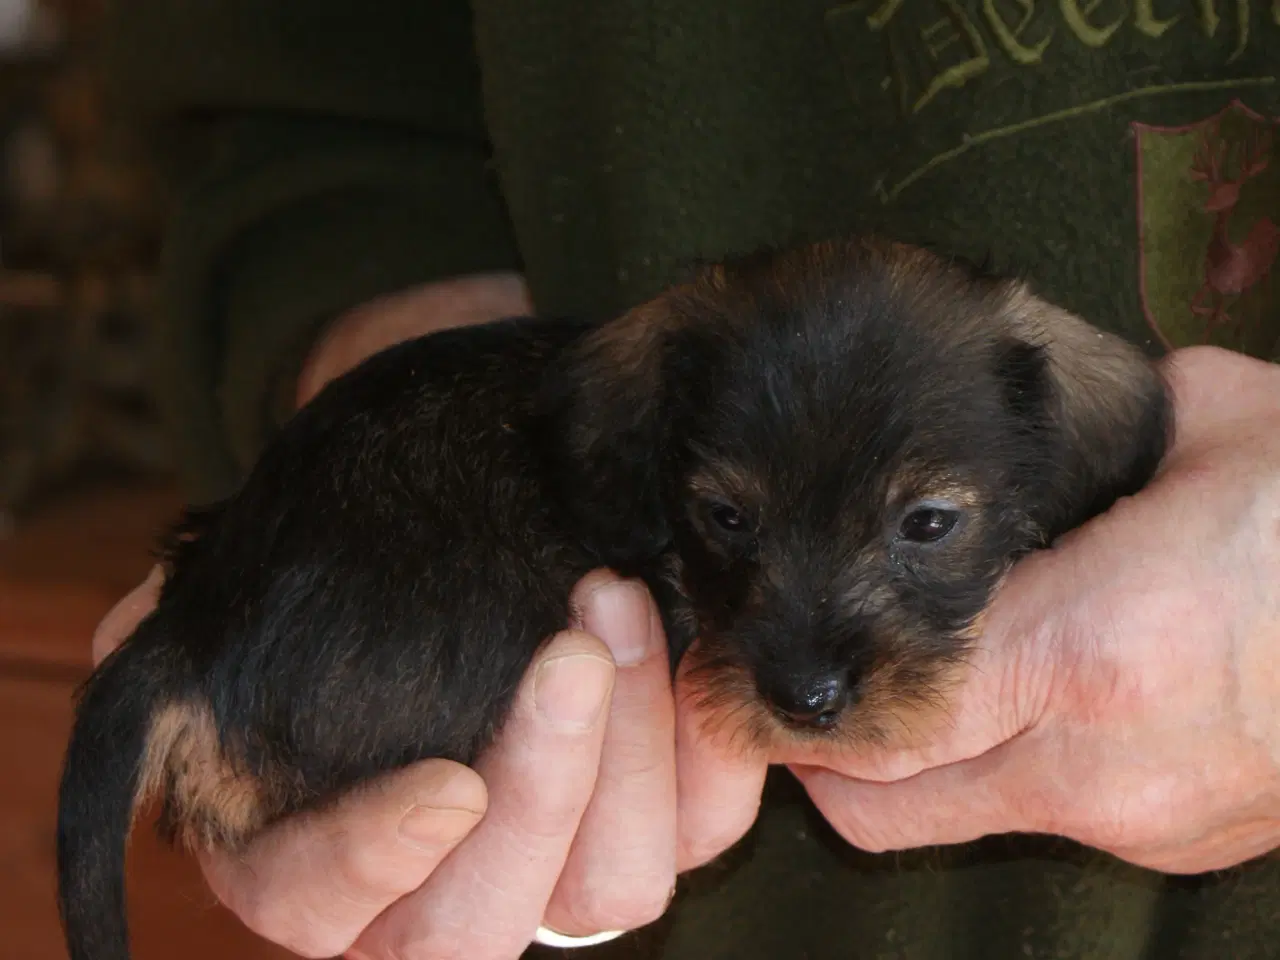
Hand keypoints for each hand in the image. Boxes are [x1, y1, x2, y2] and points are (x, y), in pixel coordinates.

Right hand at [91, 273, 690, 957]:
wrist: (462, 533)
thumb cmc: (347, 576)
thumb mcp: (254, 593)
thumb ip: (183, 625)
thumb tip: (137, 632)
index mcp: (319, 859)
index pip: (320, 906)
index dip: (376, 861)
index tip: (444, 784)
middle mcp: (442, 883)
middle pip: (487, 918)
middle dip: (540, 788)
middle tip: (568, 643)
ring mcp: (560, 861)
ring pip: (616, 884)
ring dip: (632, 749)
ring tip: (623, 598)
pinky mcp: (661, 816)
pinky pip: (709, 821)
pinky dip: (710, 740)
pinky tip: (694, 633)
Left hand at [779, 345, 1279, 873]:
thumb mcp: (1217, 423)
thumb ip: (1088, 438)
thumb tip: (1024, 411)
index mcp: (1093, 646)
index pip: (879, 714)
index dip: (804, 699)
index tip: (767, 654)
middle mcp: (1099, 759)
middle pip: (878, 801)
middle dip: (827, 747)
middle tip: (822, 667)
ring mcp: (1140, 820)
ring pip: (946, 818)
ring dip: (910, 759)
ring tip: (925, 671)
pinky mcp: (1177, 845)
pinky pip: (1035, 817)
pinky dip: (999, 769)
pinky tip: (1032, 700)